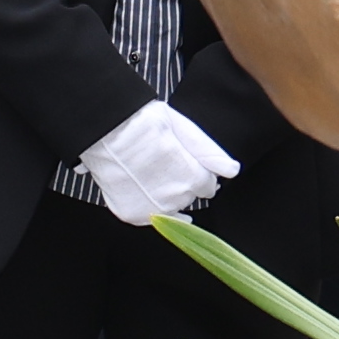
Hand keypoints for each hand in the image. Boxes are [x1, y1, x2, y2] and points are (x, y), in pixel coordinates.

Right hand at [67, 101, 240, 224]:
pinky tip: (138, 185)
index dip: (196, 171)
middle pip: (188, 196)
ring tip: (147, 171)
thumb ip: (210, 152)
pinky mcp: (132, 214)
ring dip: (163, 193)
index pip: (207, 186)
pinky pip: (148, 215)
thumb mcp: (183, 128)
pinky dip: (144, 204)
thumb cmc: (142, 123)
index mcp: (192, 177)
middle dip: (180, 182)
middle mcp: (175, 198)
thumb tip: (232, 171)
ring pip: (170, 207)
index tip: (181, 160)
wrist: (105, 129)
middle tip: (161, 161)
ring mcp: (152, 208)